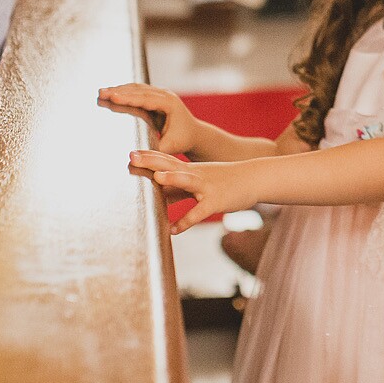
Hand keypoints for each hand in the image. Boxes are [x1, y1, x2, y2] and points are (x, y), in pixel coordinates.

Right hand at [99, 84, 201, 155]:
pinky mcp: (155, 97)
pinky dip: (124, 92)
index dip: (128, 98)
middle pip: (138, 90)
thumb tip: (134, 158)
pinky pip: (137, 92)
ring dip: (119, 90)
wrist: (195, 134)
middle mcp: (165, 95)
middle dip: (119, 91)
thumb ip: (154, 152)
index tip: (112, 96)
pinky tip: (111, 95)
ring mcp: (160, 94)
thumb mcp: (169, 148)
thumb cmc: (182, 141)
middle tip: (101, 93)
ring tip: (101, 92)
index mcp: (170, 104)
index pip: (145, 99)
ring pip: (136, 88)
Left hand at [129, 150, 257, 232]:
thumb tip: (155, 195)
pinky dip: (185, 221)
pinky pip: (198, 212)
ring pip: (187, 180)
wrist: (254, 179)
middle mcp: (195, 174)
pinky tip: (172, 230)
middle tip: (131, 157)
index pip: (165, 160)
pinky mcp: (215, 201)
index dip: (148, 156)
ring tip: (157, 178)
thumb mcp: (199, 180)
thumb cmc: (224, 181)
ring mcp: (206, 187)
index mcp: (189, 169)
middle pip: (170, 165)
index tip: (129, 152)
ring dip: (172, 178)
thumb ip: (176, 188)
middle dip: (151, 161)